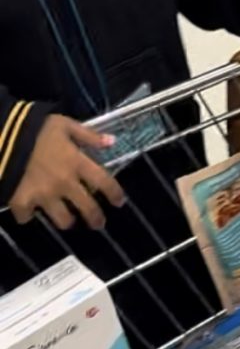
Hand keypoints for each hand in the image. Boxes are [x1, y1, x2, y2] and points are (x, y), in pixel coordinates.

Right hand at [10, 112, 124, 233]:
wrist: (3, 136)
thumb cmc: (36, 128)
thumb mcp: (64, 124)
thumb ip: (88, 135)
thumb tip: (112, 142)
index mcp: (76, 163)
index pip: (104, 182)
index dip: (115, 194)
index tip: (119, 202)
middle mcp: (65, 183)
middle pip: (87, 208)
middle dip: (95, 219)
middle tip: (98, 223)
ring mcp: (44, 195)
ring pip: (63, 220)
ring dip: (66, 220)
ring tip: (66, 219)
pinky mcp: (22, 202)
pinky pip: (27, 218)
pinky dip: (28, 215)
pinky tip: (29, 211)